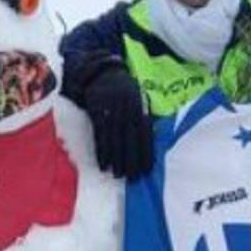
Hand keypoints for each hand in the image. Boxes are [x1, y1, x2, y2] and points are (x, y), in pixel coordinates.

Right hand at [82, 64, 153, 179]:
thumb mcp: (138, 97)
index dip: (146, 152)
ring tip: (117, 175)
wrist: (101, 71)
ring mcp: (112, 111)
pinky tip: (103, 164)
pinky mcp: (97, 111)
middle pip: (130, 140)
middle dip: (131, 160)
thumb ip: (143, 115)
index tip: (147, 170)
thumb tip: (153, 138)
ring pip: (115, 140)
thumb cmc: (123, 88)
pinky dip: (102, 151)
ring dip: (116, 160)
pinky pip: (100, 135)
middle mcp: (127, 110)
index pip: (145, 134)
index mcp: (139, 107)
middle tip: (133, 178)